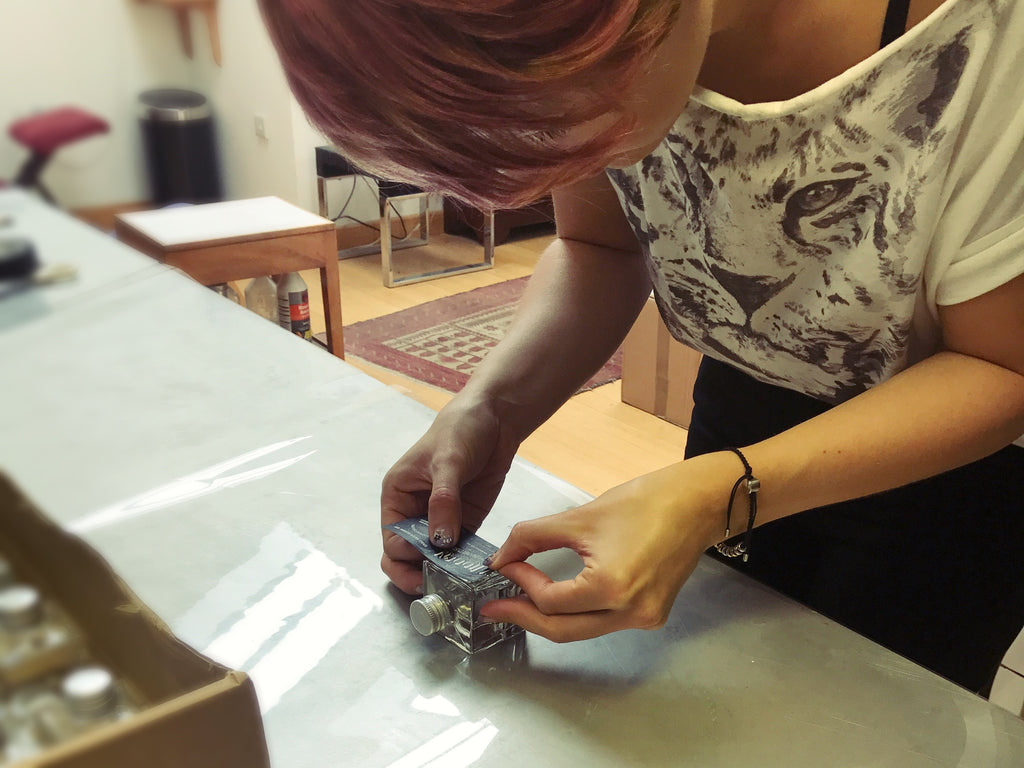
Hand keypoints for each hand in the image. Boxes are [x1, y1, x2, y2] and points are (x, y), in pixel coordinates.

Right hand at [380, 395, 520, 593]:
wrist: (495, 419)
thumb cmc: (460, 430)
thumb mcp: (448, 462)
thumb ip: (443, 501)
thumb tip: (440, 540)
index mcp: (398, 495)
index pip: (392, 537)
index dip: (406, 553)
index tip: (427, 556)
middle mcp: (414, 512)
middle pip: (405, 555)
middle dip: (416, 572)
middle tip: (434, 585)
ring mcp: (440, 520)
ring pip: (433, 558)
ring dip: (442, 571)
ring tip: (457, 581)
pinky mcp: (465, 523)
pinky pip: (459, 551)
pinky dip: (463, 563)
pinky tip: (474, 570)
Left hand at [479, 452, 735, 641]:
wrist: (697, 503)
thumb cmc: (643, 502)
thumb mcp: (579, 517)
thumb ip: (533, 537)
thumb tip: (501, 557)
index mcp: (612, 588)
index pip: (550, 600)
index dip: (520, 582)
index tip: (502, 565)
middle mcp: (630, 614)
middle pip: (563, 630)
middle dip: (524, 617)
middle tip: (493, 607)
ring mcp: (644, 619)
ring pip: (582, 630)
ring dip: (550, 615)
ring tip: (520, 599)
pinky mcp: (652, 615)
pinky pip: (604, 621)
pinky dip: (577, 612)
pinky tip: (557, 597)